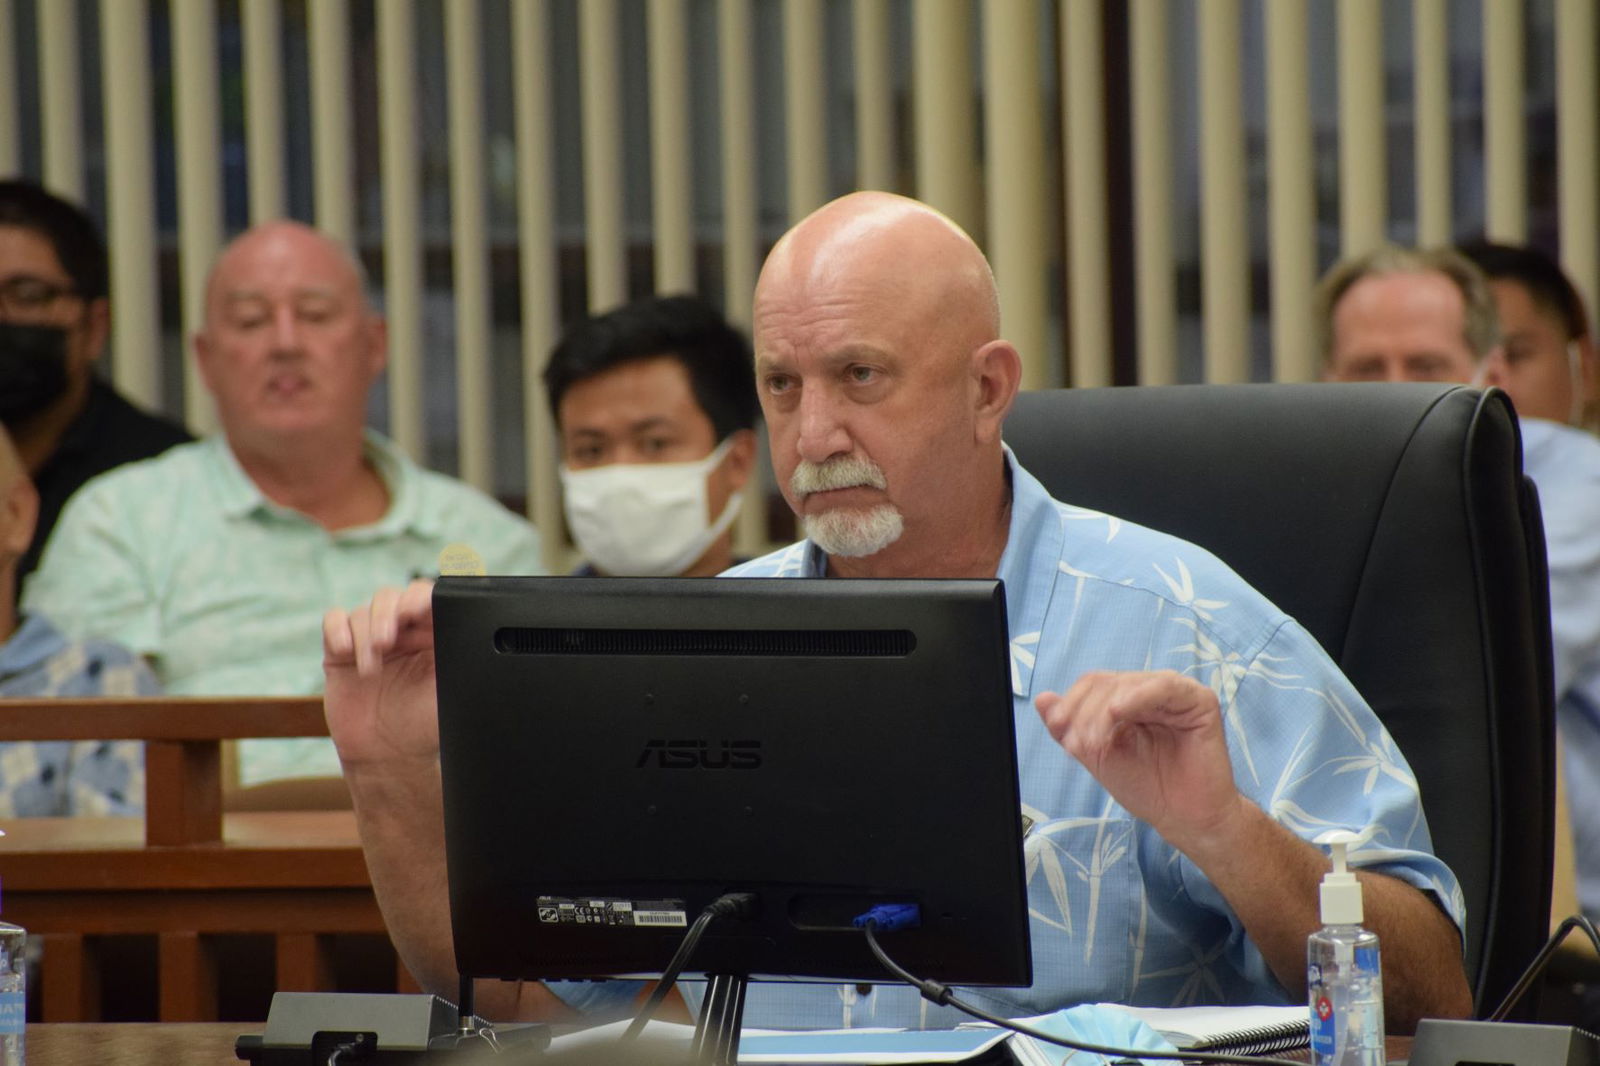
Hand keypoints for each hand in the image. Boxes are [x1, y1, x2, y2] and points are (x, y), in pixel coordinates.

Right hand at [322, 579, 440, 771]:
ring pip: (362, 611)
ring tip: (370, 668)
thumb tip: (472, 637)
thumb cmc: (423, 725)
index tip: (416, 610)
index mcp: (432, 634)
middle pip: (391, 598)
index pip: (426, 599)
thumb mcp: (449, 692)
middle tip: (387, 641)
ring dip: (364, 634)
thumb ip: (458, 660)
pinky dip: (337, 629)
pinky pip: (334, 621)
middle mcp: (402, 631)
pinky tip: (345, 651)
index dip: (419, 598)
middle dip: (387, 615)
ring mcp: (369, 639)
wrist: (389, 756)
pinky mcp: (341, 651)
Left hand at [1034, 670, 1244, 849]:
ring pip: (1128, 684)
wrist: (1182, 817)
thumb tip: (1042, 698)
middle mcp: (1150, 691)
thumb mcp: (1097, 755)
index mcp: (1128, 699)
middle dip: (1084, 712)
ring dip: (1103, 710)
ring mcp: (1175, 693)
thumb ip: (1071, 728)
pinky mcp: (1199, 701)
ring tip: (1094, 742)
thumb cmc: (1146, 787)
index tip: (1058, 729)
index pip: (1093, 685)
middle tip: (1076, 744)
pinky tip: (1118, 713)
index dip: (1071, 703)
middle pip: (1106, 683)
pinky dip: (1136, 696)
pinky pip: (1165, 687)